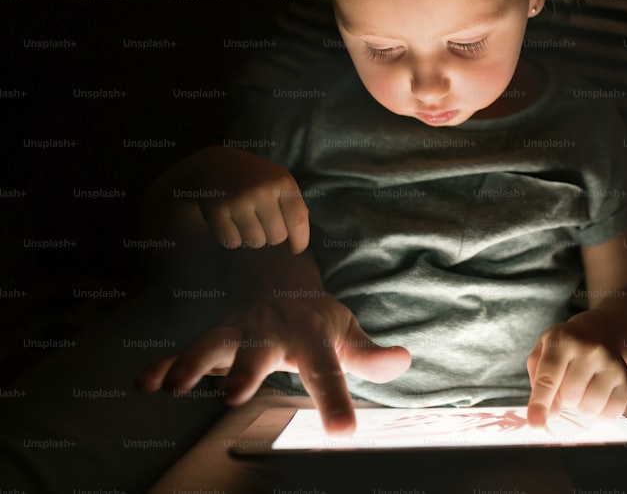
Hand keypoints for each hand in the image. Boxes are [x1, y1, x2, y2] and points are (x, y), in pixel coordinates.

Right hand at [134, 249, 410, 431]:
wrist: (275, 272)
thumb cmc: (315, 314)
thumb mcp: (346, 329)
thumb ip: (369, 353)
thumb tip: (403, 362)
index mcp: (309, 335)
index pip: (327, 371)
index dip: (335, 401)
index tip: (343, 433)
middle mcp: (270, 332)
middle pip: (258, 353)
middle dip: (244, 372)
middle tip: (233, 396)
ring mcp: (237, 333)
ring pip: (211, 345)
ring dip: (192, 364)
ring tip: (173, 388)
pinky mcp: (212, 339)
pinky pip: (182, 350)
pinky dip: (162, 365)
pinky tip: (142, 382)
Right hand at [186, 146, 310, 253]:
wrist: (215, 162)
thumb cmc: (254, 177)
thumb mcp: (279, 182)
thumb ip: (293, 207)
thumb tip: (300, 241)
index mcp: (282, 182)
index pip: (297, 220)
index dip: (300, 240)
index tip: (297, 248)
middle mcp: (261, 191)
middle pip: (277, 237)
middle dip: (271, 234)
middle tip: (262, 221)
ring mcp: (238, 201)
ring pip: (255, 242)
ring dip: (252, 236)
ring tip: (246, 220)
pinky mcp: (216, 211)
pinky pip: (232, 242)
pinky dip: (232, 237)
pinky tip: (231, 222)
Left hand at [525, 320, 626, 426]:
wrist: (596, 335)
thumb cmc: (563, 350)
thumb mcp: (541, 354)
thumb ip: (538, 382)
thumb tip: (551, 414)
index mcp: (562, 341)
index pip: (548, 377)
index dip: (540, 403)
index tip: (536, 424)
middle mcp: (590, 348)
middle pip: (569, 396)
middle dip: (562, 401)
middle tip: (565, 387)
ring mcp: (610, 362)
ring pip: (590, 407)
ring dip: (580, 409)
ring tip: (581, 392)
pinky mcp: (626, 377)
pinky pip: (610, 413)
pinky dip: (599, 415)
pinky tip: (596, 398)